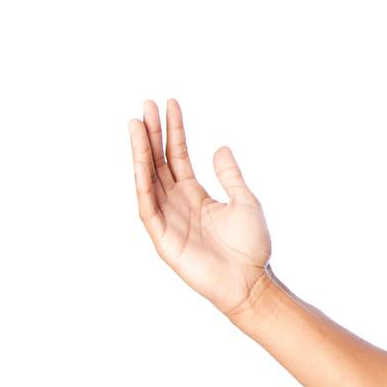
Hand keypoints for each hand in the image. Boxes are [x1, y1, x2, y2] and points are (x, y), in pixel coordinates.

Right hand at [127, 99, 272, 318]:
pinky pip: (148, 206)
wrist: (250, 282)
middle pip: (158, 162)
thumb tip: (220, 147)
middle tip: (146, 105)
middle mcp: (177, 202)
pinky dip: (142, 183)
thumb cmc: (250, 246)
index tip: (170, 104)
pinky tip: (140, 162)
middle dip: (151, 134)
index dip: (173, 131)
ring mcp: (167, 219)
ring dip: (141, 152)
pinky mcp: (162, 237)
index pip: (177, 156)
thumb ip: (230, 175)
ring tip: (136, 124)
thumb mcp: (244, 201)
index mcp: (195, 194)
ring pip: (148, 179)